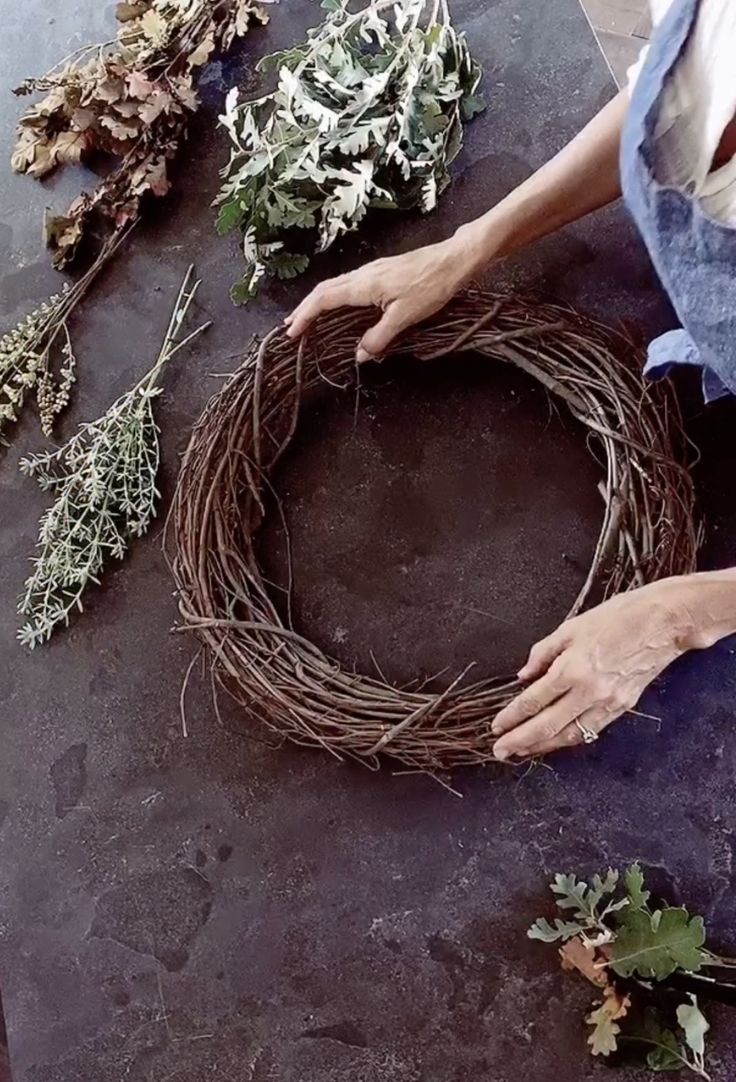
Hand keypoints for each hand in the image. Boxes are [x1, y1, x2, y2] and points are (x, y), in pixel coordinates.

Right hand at [284, 233, 475, 360]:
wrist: (454, 260)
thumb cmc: (431, 286)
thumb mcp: (405, 317)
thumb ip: (379, 337)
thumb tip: (359, 355)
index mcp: (363, 285)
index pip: (323, 300)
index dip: (305, 316)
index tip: (292, 332)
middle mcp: (363, 274)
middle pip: (324, 290)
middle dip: (305, 309)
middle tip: (291, 327)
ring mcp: (372, 271)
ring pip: (335, 285)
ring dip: (318, 302)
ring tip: (307, 318)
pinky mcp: (382, 272)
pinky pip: (348, 285)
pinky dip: (335, 297)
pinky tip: (338, 307)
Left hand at [491, 578, 704, 760]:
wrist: (663, 622)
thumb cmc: (618, 617)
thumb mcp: (571, 627)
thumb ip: (542, 653)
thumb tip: (523, 676)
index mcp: (571, 669)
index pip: (532, 702)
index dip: (511, 717)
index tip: (496, 727)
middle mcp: (588, 691)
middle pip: (546, 726)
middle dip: (520, 742)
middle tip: (500, 752)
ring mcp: (607, 702)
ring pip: (569, 735)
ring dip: (543, 746)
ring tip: (522, 751)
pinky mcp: (622, 707)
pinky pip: (590, 730)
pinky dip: (569, 739)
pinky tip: (554, 742)